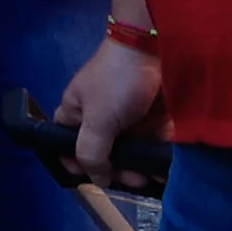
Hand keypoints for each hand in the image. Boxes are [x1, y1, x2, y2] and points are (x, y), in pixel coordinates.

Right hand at [57, 33, 168, 188]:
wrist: (155, 48)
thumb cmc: (117, 82)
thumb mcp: (97, 119)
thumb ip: (91, 153)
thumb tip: (98, 181)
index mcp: (76, 114)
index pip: (66, 146)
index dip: (77, 166)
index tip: (95, 180)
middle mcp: (100, 120)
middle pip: (103, 156)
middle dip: (117, 172)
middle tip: (133, 179)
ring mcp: (128, 121)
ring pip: (131, 155)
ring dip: (140, 169)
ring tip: (151, 177)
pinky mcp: (153, 120)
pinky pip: (152, 146)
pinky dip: (157, 159)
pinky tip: (164, 170)